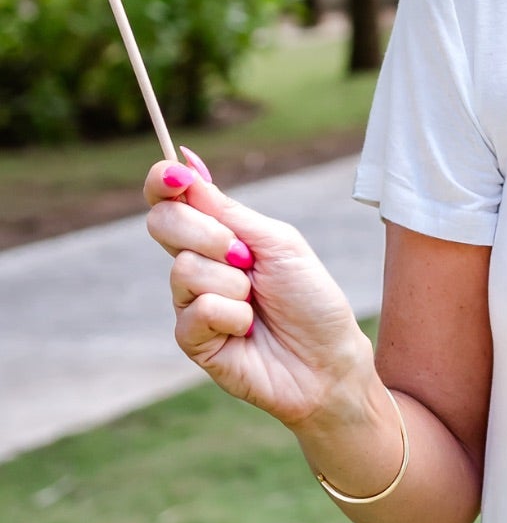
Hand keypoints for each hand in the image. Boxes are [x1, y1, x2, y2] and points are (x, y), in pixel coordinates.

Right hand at [144, 150, 374, 431]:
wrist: (328, 360)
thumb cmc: (311, 299)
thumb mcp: (278, 243)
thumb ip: (228, 210)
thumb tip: (185, 162)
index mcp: (217, 235)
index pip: (171, 200)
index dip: (163, 181)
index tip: (175, 176)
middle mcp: (197, 264)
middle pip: (163, 223)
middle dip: (207, 234)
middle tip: (245, 256)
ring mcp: (190, 301)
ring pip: (184, 269)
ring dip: (233, 284)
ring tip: (257, 303)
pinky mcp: (192, 339)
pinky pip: (196, 311)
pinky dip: (231, 316)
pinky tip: (248, 330)